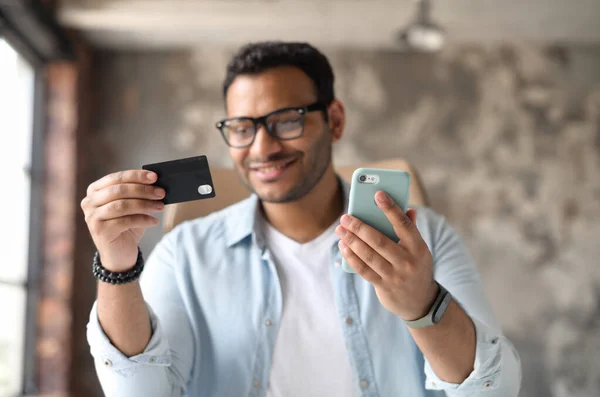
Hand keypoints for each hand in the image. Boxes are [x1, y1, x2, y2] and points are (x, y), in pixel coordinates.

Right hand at [81, 170, 164, 271]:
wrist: (119, 254)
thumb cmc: (127, 226)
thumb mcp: (132, 206)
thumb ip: (137, 193)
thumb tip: (155, 183)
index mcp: (95, 191)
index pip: (116, 178)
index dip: (136, 176)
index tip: (154, 177)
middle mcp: (89, 202)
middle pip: (119, 190)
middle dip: (143, 190)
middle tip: (161, 193)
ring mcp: (92, 217)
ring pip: (122, 205)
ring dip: (145, 204)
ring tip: (160, 207)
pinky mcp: (100, 231)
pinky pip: (126, 221)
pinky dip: (143, 219)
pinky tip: (154, 221)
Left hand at [336, 191, 437, 320]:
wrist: (421, 302)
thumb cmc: (417, 268)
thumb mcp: (420, 250)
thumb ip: (411, 230)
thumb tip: (407, 208)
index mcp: (418, 247)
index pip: (403, 224)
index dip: (390, 208)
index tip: (378, 194)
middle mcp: (408, 262)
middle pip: (379, 240)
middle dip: (359, 227)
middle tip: (345, 217)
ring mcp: (395, 276)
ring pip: (369, 255)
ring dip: (352, 241)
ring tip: (341, 230)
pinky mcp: (384, 287)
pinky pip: (364, 270)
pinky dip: (351, 257)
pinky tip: (343, 247)